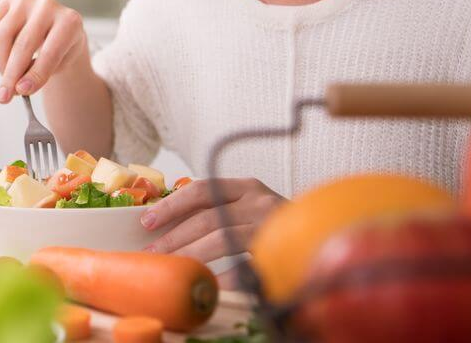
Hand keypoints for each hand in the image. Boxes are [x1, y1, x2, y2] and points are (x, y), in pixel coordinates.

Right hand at [0, 0, 88, 102]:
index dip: (35, 75)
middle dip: (11, 74)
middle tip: (4, 96)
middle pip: (23, 45)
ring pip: (3, 34)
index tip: (22, 92)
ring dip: (0, 62)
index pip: (50, 52)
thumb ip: (41, 74)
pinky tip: (4, 54)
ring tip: (6, 77)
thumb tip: (17, 87)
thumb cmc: (61, 49)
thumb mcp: (60, 64)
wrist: (58, 28)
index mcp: (70, 22)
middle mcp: (49, 5)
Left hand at [141, 178, 283, 284]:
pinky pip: (246, 267)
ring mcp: (270, 227)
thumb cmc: (274, 224)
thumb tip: (166, 225)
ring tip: (171, 266)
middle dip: (175, 237)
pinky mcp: (280, 253)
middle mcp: (258, 202)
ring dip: (190, 255)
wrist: (323, 236)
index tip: (147, 220)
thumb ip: (218, 210)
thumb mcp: (248, 207)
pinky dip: (224, 276)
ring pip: (221, 239)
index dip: (172, 204)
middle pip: (207, 218)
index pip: (203, 189)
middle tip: (152, 253)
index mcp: (246, 187)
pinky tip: (207, 284)